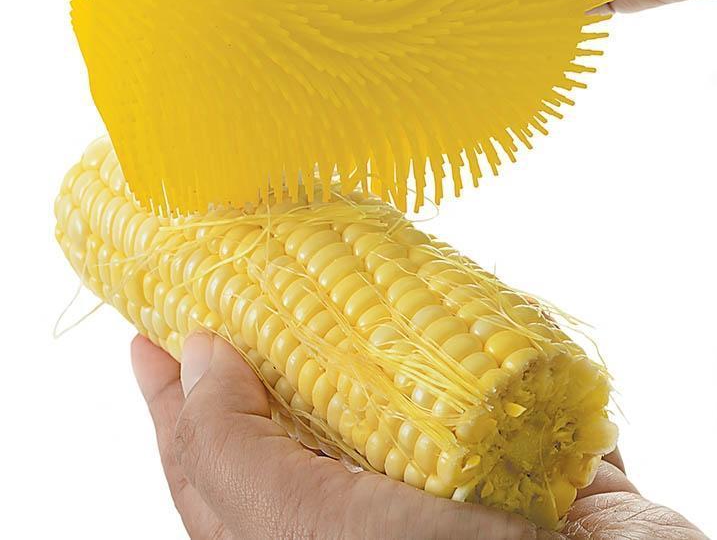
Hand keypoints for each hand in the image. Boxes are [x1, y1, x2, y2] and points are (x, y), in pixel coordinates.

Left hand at [131, 334, 707, 538]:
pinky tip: (417, 291)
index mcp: (296, 531)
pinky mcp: (500, 440)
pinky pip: (454, 371)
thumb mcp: (302, 530)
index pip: (209, 457)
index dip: (170, 395)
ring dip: (343, 331)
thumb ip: (230, 448)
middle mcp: (354, 506)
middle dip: (252, 352)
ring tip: (310, 271)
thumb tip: (195, 354)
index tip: (147, 333)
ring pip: (366, 389)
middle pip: (284, 416)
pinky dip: (436, 327)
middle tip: (221, 283)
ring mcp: (430, 474)